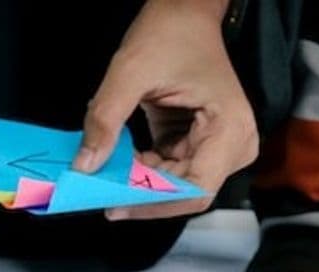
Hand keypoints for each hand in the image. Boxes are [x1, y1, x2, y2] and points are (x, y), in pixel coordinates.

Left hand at [74, 0, 256, 219]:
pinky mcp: (200, 146)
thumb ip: (105, 119)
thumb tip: (85, 166)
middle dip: (142, 193)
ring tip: (105, 170)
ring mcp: (219, 148)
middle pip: (185, 192)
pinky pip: (169, 172)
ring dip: (139, 182)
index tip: (115, 204)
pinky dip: (142, 169)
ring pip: (174, 186)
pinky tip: (119, 159)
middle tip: (98, 191)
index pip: (195, 189)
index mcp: (230, 130)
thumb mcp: (129, 72)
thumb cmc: (169, 32)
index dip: (154, 203)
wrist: (185, 12)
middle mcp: (234, 145)